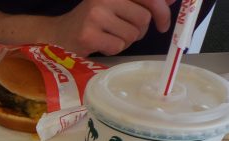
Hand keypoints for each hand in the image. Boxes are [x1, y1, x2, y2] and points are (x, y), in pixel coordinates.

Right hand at [49, 0, 174, 55]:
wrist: (58, 33)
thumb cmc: (91, 19)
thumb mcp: (115, 3)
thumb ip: (141, 2)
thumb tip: (169, 2)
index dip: (162, 10)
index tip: (163, 23)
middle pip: (143, 19)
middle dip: (139, 30)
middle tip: (128, 33)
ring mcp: (95, 16)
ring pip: (132, 34)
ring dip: (125, 41)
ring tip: (110, 37)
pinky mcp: (89, 35)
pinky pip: (118, 46)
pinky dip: (113, 49)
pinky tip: (101, 44)